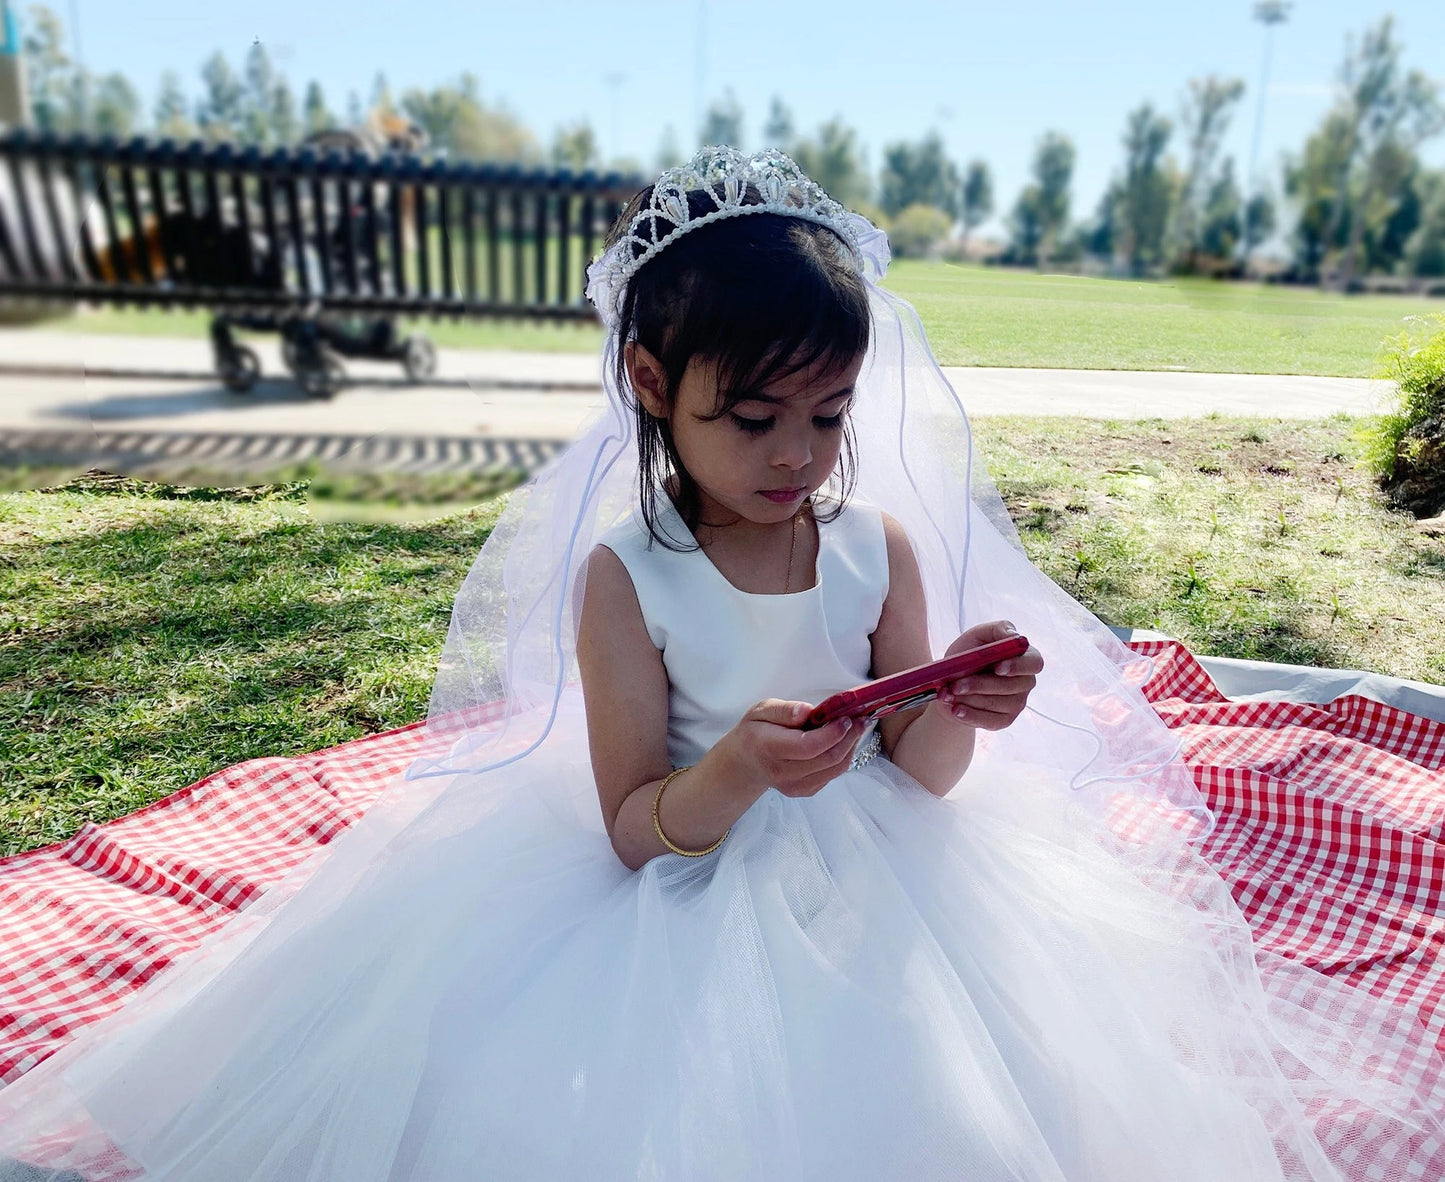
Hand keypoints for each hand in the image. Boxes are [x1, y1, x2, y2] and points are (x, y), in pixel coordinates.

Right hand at [724, 699, 859, 797]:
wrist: (746, 763)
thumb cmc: (754, 732)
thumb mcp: (760, 711)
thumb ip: (784, 710)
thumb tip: (807, 711)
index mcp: (769, 748)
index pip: (809, 746)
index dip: (833, 733)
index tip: (846, 717)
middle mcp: (783, 773)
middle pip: (828, 758)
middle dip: (850, 737)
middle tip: (861, 719)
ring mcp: (795, 786)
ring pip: (835, 768)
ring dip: (851, 747)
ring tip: (857, 727)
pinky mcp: (806, 791)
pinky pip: (833, 774)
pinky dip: (843, 756)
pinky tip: (843, 741)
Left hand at [935, 621, 1043, 730]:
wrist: (951, 682)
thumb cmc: (969, 654)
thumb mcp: (979, 635)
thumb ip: (998, 629)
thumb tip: (1012, 636)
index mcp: (1025, 657)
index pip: (1034, 663)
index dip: (1017, 666)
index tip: (997, 667)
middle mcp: (1026, 682)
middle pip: (1011, 687)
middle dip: (981, 685)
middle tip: (956, 684)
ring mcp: (1017, 703)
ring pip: (997, 704)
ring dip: (970, 699)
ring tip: (948, 693)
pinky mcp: (1004, 720)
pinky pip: (990, 721)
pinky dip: (970, 716)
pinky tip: (955, 709)